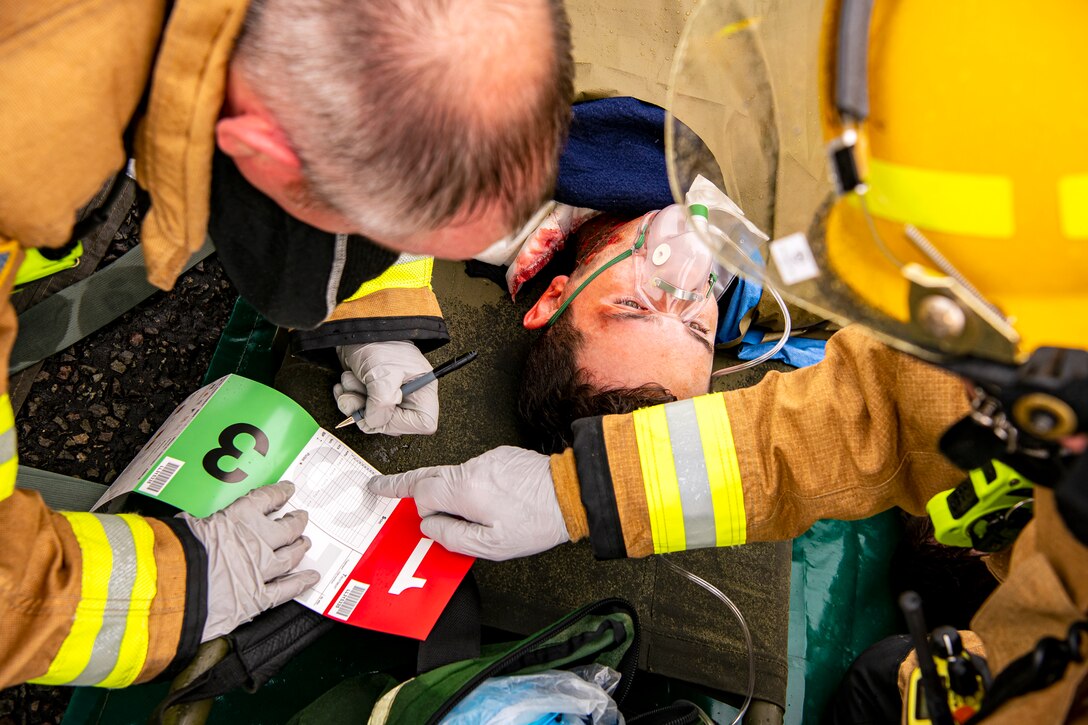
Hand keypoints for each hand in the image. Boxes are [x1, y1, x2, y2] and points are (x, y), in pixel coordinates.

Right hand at [180, 481, 319, 640]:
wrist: (171, 588)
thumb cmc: (174, 554)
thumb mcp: (187, 525)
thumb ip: (201, 525)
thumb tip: (195, 526)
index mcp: (237, 517)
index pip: (266, 499)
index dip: (280, 493)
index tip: (288, 490)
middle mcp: (256, 541)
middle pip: (286, 528)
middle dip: (296, 522)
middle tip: (301, 518)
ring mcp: (260, 569)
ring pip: (290, 556)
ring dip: (300, 549)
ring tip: (305, 544)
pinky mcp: (257, 597)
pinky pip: (285, 590)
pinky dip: (300, 583)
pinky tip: (311, 578)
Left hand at [334, 342, 438, 435]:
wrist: (354, 327)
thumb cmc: (377, 341)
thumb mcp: (382, 375)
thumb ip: (381, 406)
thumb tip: (374, 422)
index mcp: (422, 388)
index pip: (423, 422)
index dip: (401, 423)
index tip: (382, 414)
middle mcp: (409, 394)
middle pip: (393, 424)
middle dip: (369, 412)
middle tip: (359, 396)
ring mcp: (389, 395)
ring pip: (371, 418)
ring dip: (354, 402)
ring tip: (352, 381)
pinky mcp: (371, 393)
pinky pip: (358, 410)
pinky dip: (347, 398)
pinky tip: (346, 382)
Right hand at [367, 446, 568, 560]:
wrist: (572, 493)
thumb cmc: (536, 522)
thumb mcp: (491, 545)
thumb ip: (452, 536)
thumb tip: (428, 526)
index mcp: (465, 490)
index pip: (421, 492)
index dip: (414, 507)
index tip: (398, 507)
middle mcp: (472, 468)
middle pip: (427, 474)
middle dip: (402, 482)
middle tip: (380, 486)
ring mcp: (487, 458)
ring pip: (454, 474)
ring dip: (450, 491)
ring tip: (466, 513)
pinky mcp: (501, 455)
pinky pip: (476, 470)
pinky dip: (473, 485)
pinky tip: (491, 502)